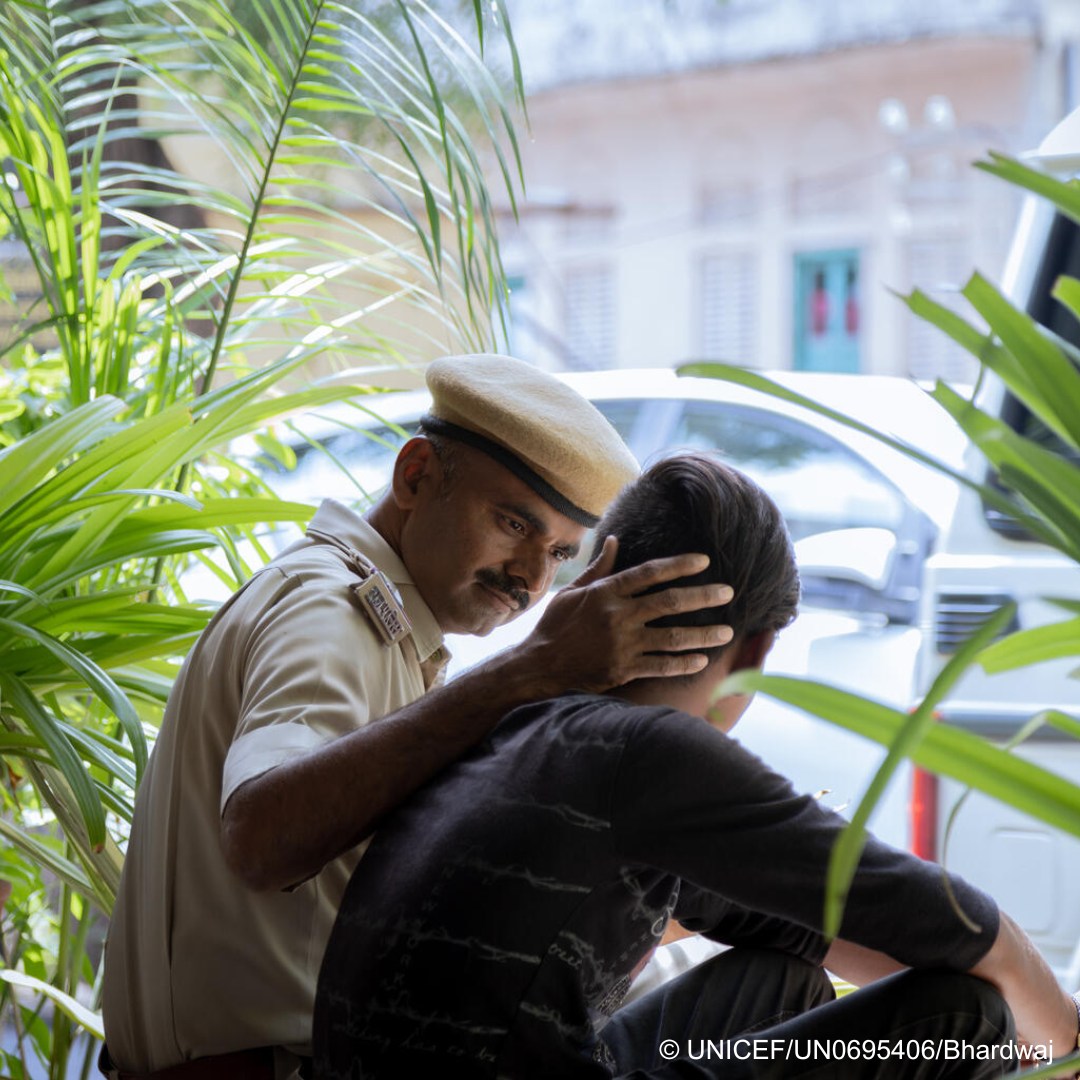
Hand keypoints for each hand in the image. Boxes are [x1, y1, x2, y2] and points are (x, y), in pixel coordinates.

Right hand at [522, 536, 733, 692]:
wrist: (540, 667)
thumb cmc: (555, 626)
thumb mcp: (572, 593)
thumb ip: (598, 568)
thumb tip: (613, 540)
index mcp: (606, 592)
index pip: (649, 573)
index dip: (678, 565)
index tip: (704, 561)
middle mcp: (618, 616)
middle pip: (670, 602)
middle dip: (703, 596)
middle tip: (728, 593)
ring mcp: (623, 644)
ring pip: (672, 637)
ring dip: (703, 634)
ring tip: (727, 632)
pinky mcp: (623, 669)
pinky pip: (661, 665)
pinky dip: (683, 663)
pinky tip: (702, 660)